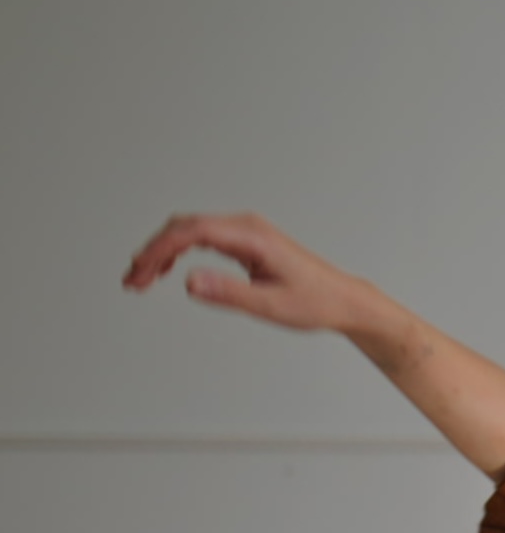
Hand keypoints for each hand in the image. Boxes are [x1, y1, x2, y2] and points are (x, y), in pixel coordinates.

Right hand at [122, 212, 371, 334]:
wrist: (343, 300)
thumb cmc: (316, 302)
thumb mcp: (271, 305)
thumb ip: (229, 293)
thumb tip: (190, 282)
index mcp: (251, 236)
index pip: (191, 231)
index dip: (159, 249)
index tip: (140, 272)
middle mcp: (246, 227)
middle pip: (184, 227)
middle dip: (153, 251)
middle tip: (133, 281)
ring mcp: (245, 232)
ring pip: (189, 232)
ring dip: (162, 252)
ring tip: (141, 280)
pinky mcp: (245, 243)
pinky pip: (202, 239)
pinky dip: (179, 253)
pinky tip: (166, 271)